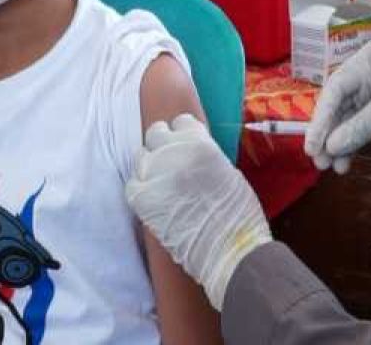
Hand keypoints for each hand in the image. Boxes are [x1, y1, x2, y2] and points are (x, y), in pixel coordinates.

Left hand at [126, 114, 269, 310]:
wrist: (228, 248)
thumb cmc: (238, 212)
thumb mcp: (227, 169)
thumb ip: (204, 154)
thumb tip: (189, 152)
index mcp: (200, 142)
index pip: (180, 122)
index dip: (183, 135)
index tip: (186, 146)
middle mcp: (173, 152)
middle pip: (155, 133)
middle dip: (163, 145)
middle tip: (171, 162)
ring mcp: (154, 175)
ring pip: (140, 157)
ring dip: (150, 166)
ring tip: (162, 183)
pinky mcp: (142, 199)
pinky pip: (132, 184)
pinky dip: (140, 189)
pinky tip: (152, 198)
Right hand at [304, 40, 370, 172]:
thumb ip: (358, 128)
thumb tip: (330, 147)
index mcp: (366, 61)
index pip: (334, 90)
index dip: (320, 119)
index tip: (312, 145)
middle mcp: (365, 75)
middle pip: (336, 107)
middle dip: (327, 134)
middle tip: (318, 160)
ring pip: (345, 122)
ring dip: (337, 144)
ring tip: (330, 168)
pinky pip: (357, 130)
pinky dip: (350, 146)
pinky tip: (345, 163)